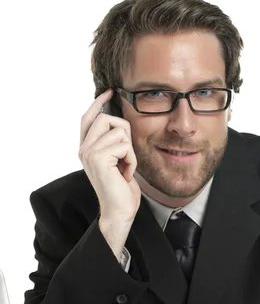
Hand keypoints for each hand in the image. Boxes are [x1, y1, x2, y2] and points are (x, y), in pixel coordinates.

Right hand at [78, 88, 141, 222]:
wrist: (119, 211)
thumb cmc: (121, 188)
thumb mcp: (117, 159)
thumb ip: (113, 141)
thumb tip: (119, 120)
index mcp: (86, 148)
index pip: (88, 118)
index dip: (98, 103)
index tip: (110, 92)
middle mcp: (83, 149)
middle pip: (107, 119)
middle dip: (124, 132)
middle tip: (126, 154)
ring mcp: (89, 153)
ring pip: (119, 131)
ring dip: (130, 151)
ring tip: (124, 167)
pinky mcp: (98, 158)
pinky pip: (125, 145)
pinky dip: (131, 160)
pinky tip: (125, 174)